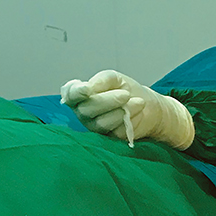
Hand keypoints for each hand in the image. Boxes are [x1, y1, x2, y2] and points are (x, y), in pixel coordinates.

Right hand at [61, 69, 194, 149]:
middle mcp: (82, 111)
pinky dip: (129, 118)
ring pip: (101, 122)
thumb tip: (90, 87)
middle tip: (126, 94)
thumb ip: (102, 79)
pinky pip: (116, 130)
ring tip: (138, 101)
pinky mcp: (109, 137)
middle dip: (108, 101)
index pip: (70, 96)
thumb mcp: (114, 78)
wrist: (145, 103)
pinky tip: (137, 110)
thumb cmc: (125, 89)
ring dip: (121, 110)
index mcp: (78, 95)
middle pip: (86, 110)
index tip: (87, 89)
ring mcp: (94, 126)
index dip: (76, 93)